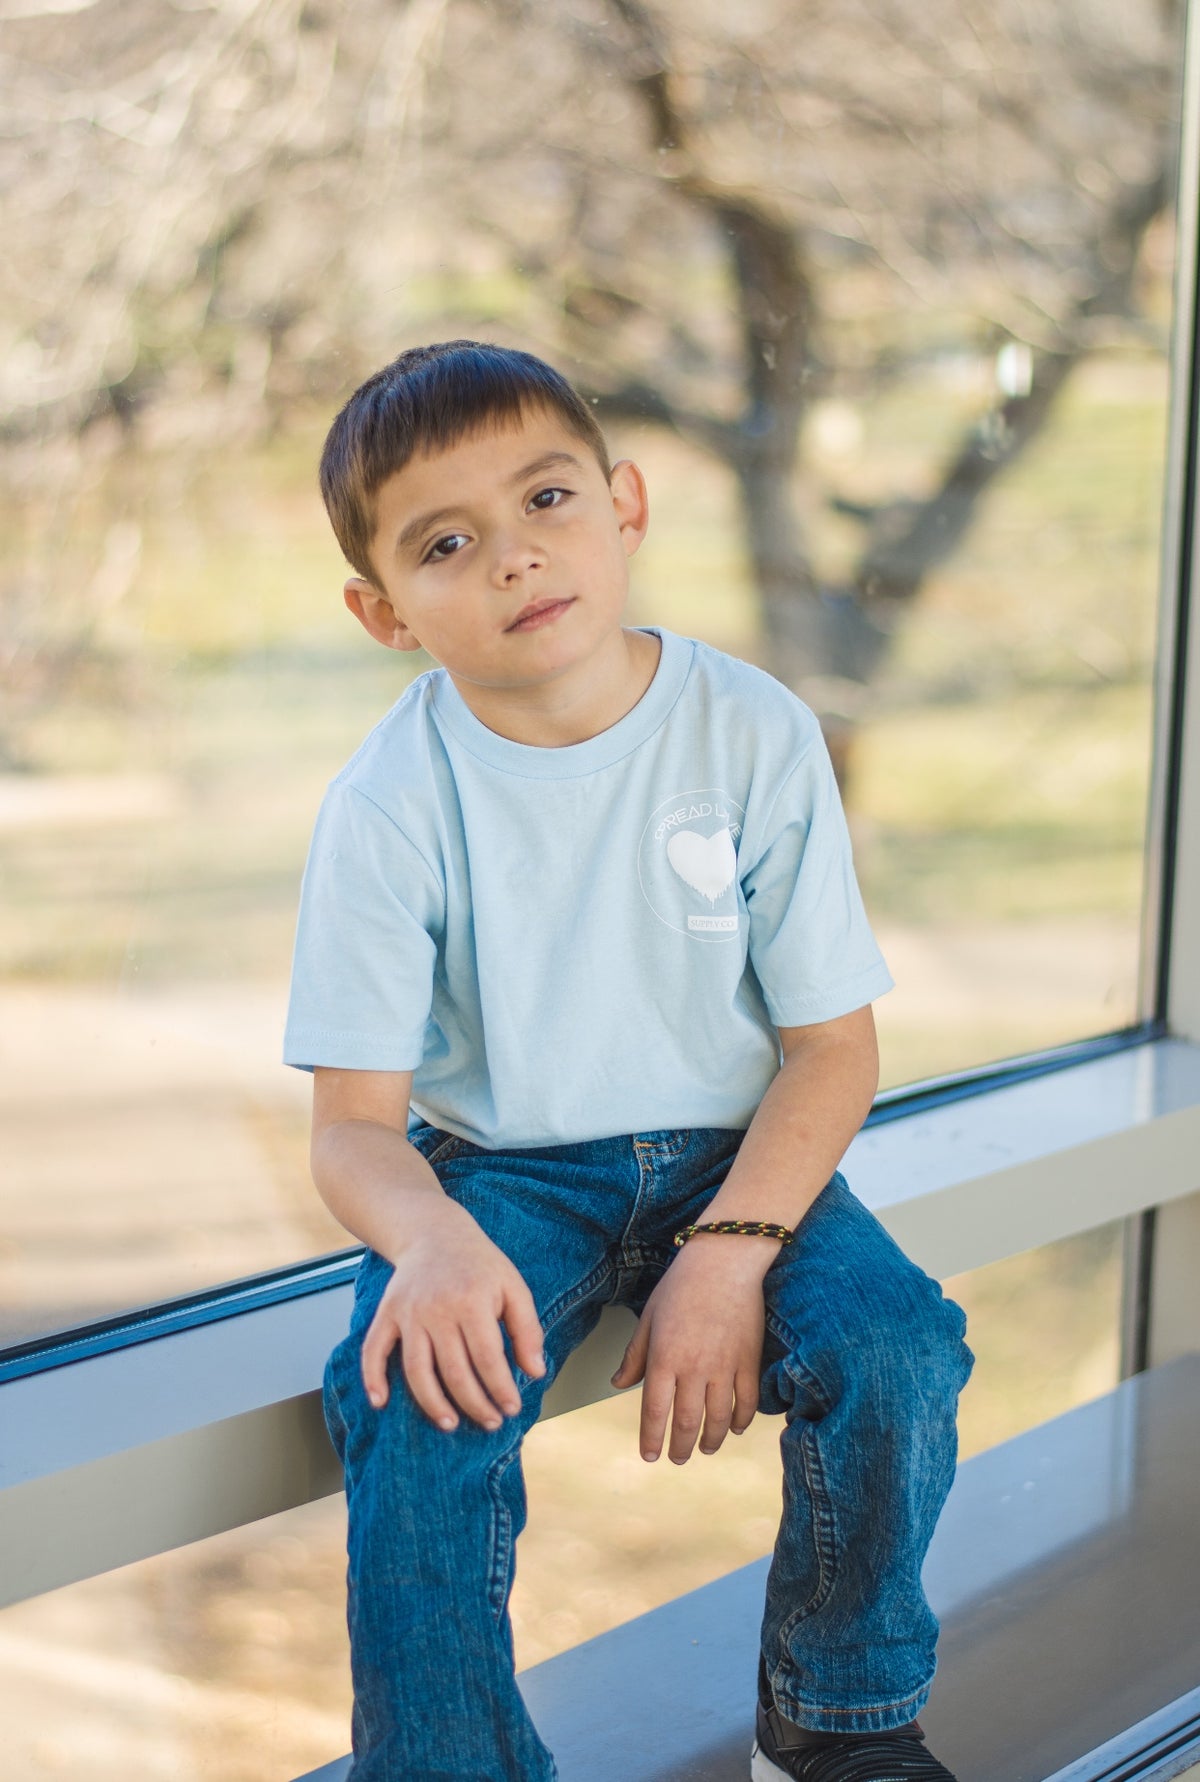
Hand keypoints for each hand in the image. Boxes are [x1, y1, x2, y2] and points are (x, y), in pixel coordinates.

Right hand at [360, 1199, 545, 1430]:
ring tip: (450, 1423)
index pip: (487, 1358)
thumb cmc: (479, 1263)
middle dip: (474, 1403)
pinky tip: (381, 1403)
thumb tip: (535, 1372)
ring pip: (417, 1370)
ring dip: (432, 1403)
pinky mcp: (387, 1314)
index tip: (512, 1408)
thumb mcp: (512, 1286)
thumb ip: (527, 1329)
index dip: (500, 1388)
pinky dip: (373, 1378)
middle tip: (490, 1421)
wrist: (434, 1232)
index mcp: (472, 1301)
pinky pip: (374, 1350)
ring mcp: (408, 1313)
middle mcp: (437, 1309)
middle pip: (454, 1371)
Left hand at [609, 1237, 773, 1462]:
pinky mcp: (749, 1361)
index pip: (655, 1411)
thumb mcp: (649, 1317)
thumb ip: (635, 1355)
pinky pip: (747, 1402)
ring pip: (718, 1419)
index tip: (649, 1456)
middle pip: (687, 1423)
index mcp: (664, 1358)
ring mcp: (724, 1367)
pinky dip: (740, 1421)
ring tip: (705, 1449)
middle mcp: (694, 1368)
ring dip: (710, 1441)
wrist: (724, 1261)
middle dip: (680, 1448)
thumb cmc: (681, 1286)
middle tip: (677, 1459)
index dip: (651, 1439)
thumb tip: (619, 1384)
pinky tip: (733, 1428)